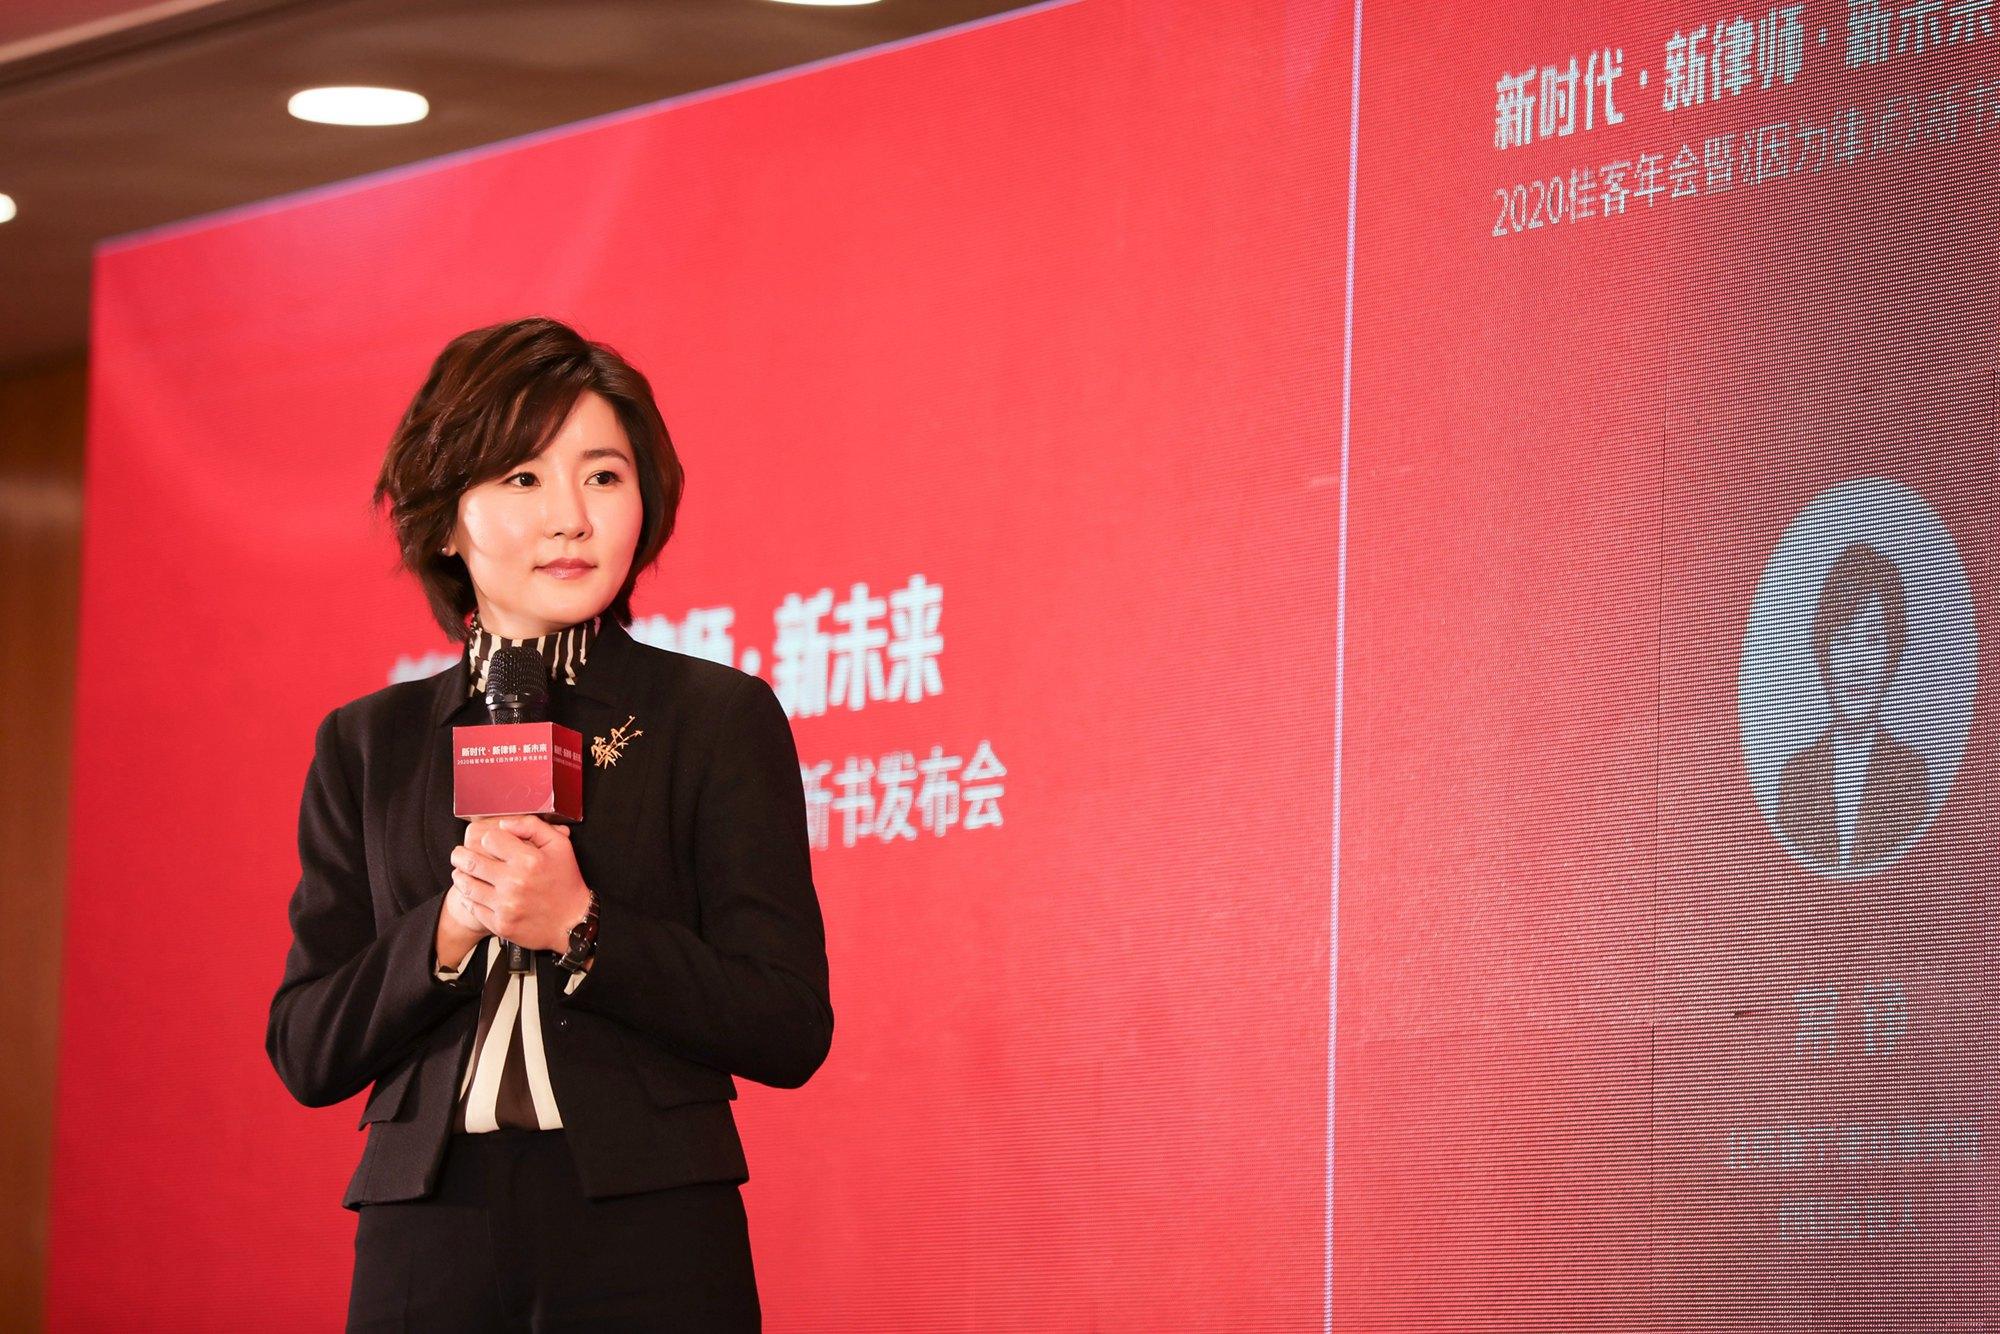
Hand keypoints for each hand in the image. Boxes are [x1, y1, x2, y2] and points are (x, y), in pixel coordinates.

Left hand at [450, 815, 588, 953]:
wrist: (572, 923)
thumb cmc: (565, 882)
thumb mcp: (560, 846)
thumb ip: (533, 827)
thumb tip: (505, 823)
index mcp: (529, 860)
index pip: (490, 839)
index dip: (489, 838)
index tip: (490, 843)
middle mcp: (515, 882)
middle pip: (471, 861)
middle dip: (461, 855)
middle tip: (458, 854)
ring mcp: (506, 905)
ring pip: (467, 885)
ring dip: (460, 875)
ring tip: (460, 871)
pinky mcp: (500, 924)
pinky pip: (473, 907)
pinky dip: (468, 898)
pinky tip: (470, 893)